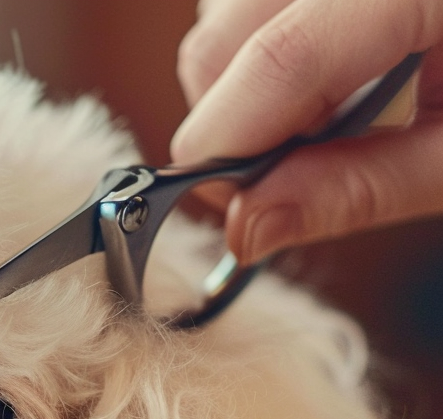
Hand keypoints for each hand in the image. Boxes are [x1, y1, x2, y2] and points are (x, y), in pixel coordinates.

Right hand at [172, 0, 442, 262]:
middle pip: (224, 34)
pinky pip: (251, 6)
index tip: (228, 214)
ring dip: (247, 84)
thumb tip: (246, 230)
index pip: (282, 57)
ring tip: (333, 112)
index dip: (229, 148)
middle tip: (297, 170)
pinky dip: (267, 50)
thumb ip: (361, 187)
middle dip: (234, 119)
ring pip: (223, 17)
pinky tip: (333, 74)